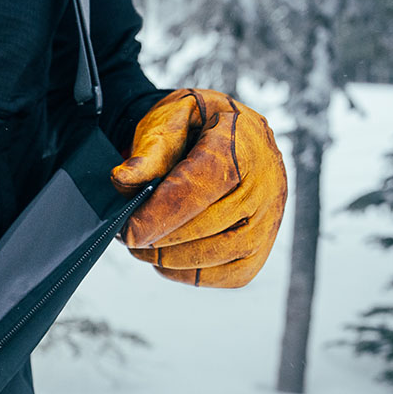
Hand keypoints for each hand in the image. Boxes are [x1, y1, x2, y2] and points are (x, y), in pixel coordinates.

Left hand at [111, 88, 287, 287]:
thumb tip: (123, 179)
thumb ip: (149, 149)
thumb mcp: (170, 118)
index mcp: (242, 142)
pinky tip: (168, 258)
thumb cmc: (194, 128)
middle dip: (158, 238)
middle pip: (207, 226)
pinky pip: (228, 275)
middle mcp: (266, 182)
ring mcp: (270, 218)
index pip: (200, 187)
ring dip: (170, 258)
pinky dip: (190, 273)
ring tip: (143, 246)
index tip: (126, 231)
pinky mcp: (262, 248)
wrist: (227, 137)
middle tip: (127, 235)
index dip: (158, 215)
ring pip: (217, 255)